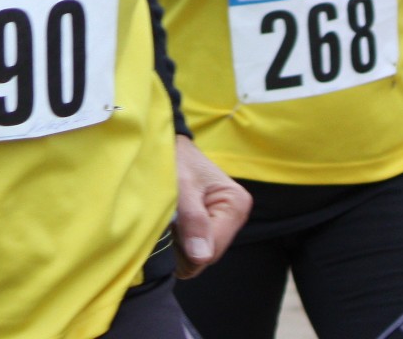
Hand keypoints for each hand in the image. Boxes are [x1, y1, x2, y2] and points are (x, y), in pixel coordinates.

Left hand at [173, 135, 249, 277]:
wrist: (170, 145)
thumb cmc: (176, 158)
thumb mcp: (181, 185)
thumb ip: (193, 219)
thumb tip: (201, 258)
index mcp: (236, 205)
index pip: (212, 250)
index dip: (187, 250)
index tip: (166, 230)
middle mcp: (236, 217)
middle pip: (207, 255)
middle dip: (183, 246)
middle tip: (166, 221)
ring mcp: (224, 222)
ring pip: (200, 254)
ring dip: (179, 244)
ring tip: (169, 220)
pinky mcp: (212, 224)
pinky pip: (196, 246)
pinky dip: (180, 241)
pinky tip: (172, 224)